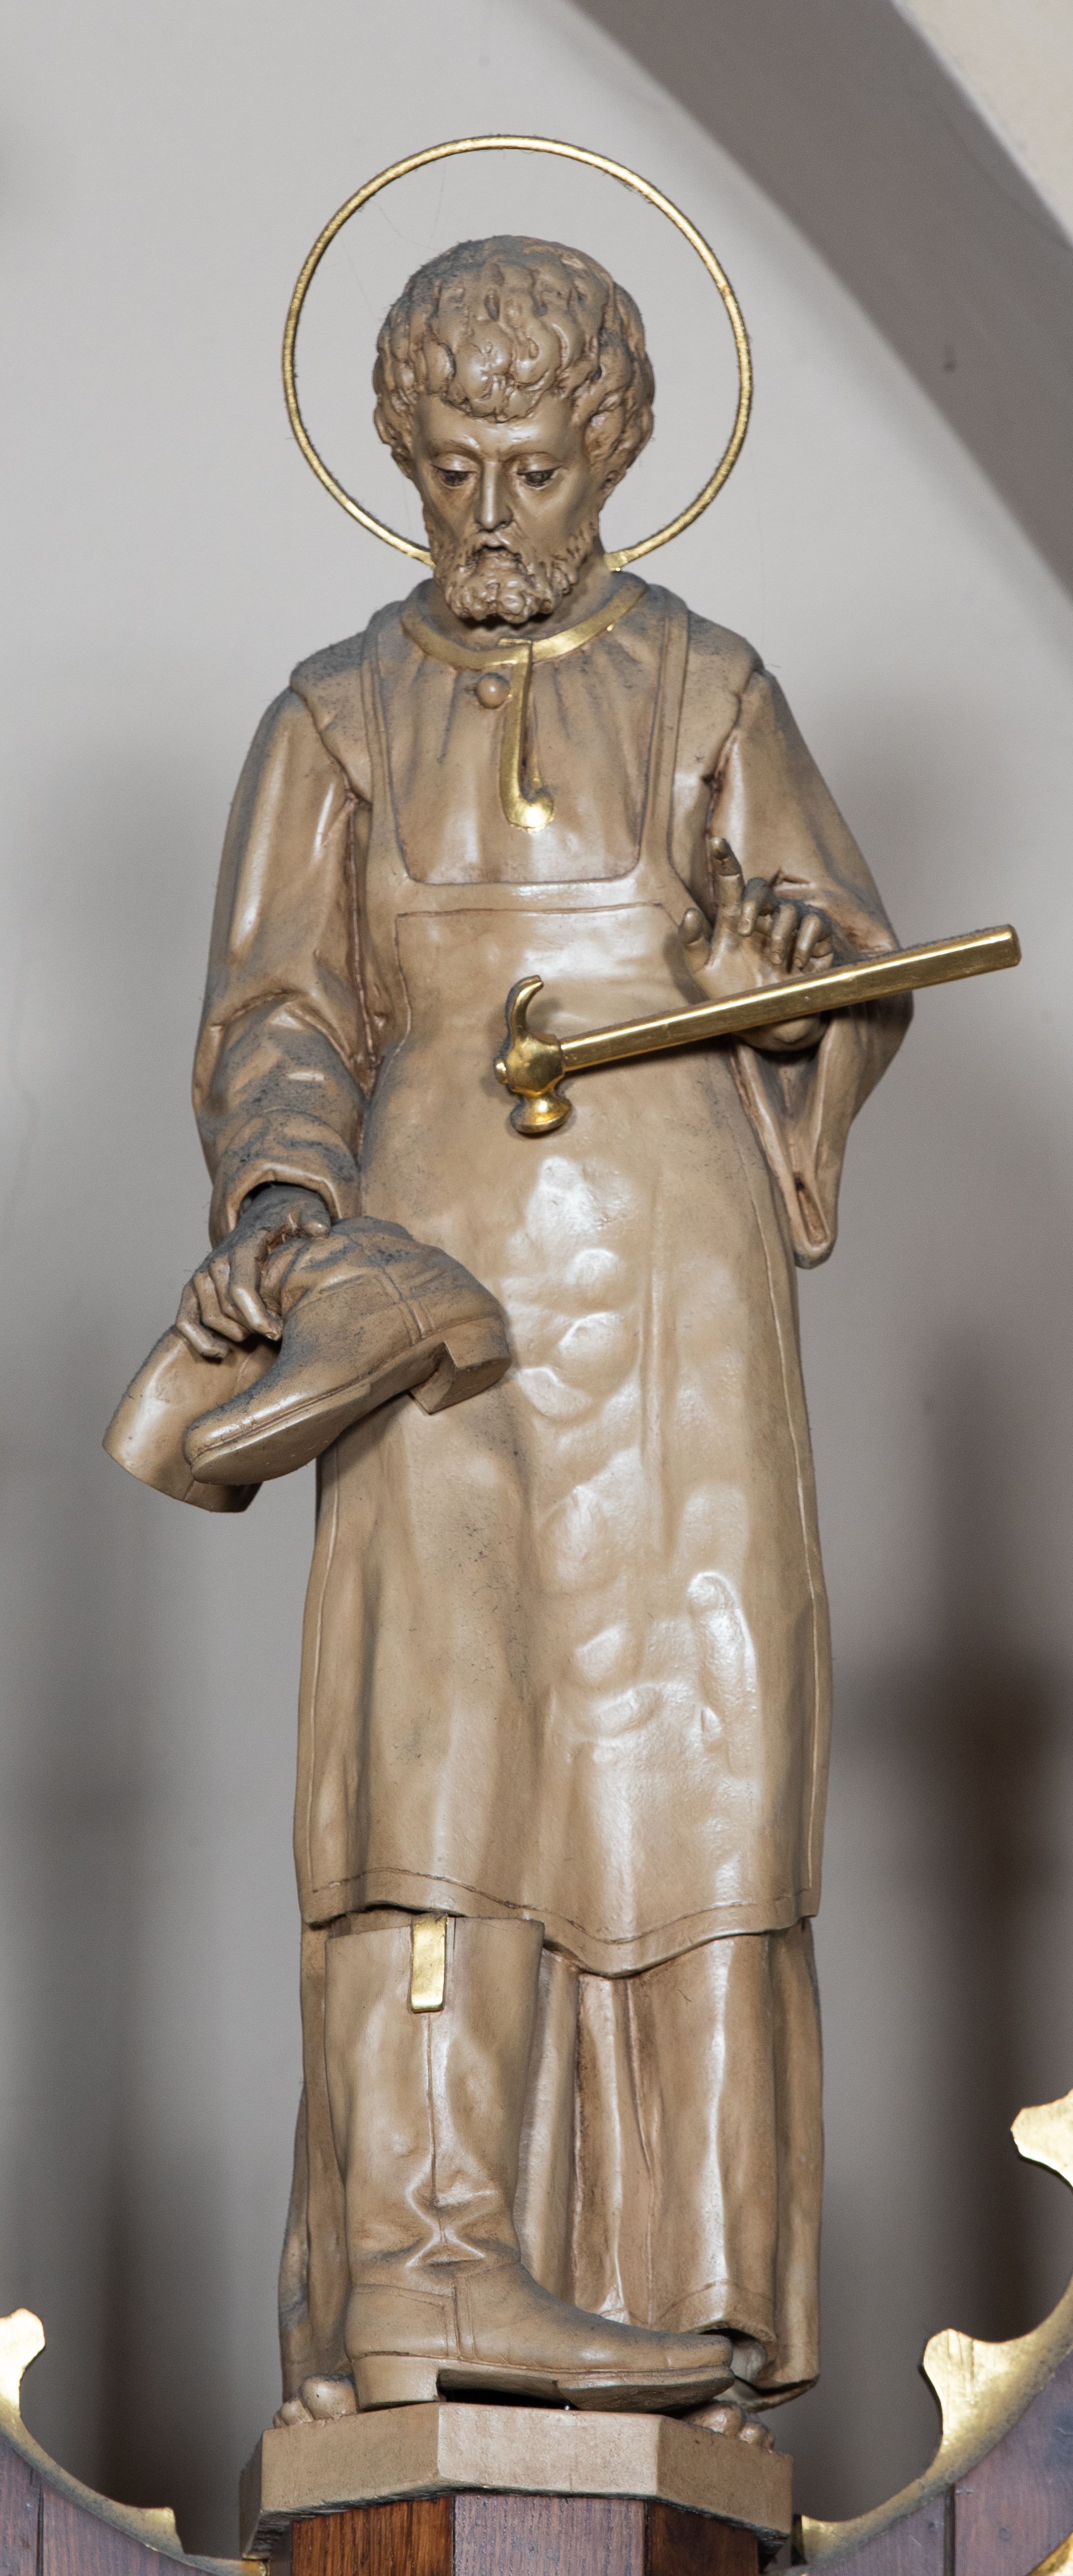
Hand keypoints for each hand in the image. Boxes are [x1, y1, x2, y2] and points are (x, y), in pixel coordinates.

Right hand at [176, 1184, 331, 1359]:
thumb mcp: (304, 1212)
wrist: (263, 1218)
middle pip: (229, 1310)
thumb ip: (313, 1219)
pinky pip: (185, 1321)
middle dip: (254, 1327)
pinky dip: (200, 1341)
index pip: (241, 1290)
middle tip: (278, 1332)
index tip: (278, 1332)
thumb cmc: (286, 1222)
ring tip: (260, 1335)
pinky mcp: (192, 1290)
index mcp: (243, 1248)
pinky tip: (222, 1353)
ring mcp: (201, 1276)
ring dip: (236, 1334)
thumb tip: (319, 1230)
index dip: (258, 1318)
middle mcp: (216, 1262)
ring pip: (211, 1319)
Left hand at [687, 838, 844, 1051]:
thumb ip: (691, 944)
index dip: (724, 859)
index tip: (715, 842)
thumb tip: (689, 912)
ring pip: (787, 908)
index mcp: (734, 920)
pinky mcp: (818, 939)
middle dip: (750, 903)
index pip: (730, 882)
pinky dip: (805, 943)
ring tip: (774, 963)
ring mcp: (791, 926)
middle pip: (759, 887)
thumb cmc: (735, 998)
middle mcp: (762, 918)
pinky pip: (816, 923)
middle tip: (741, 930)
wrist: (770, 1026)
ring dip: (777, 937)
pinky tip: (797, 964)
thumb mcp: (704, 975)